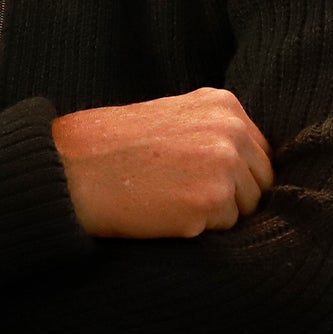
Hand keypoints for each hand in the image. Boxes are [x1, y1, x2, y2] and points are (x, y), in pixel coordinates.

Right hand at [52, 87, 273, 238]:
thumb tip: (251, 166)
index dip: (236, 174)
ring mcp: (223, 165)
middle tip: (183, 193)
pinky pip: (223, 229)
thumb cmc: (114, 146)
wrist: (71, 168)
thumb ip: (214, 131)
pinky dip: (197, 228)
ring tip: (170, 197)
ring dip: (215, 213)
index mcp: (224, 104)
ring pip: (245, 209)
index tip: (202, 179)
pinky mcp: (209, 201)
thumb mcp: (174, 116)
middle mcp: (231, 130)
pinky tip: (164, 210)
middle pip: (261, 183)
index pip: (260, 153)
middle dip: (232, 196)